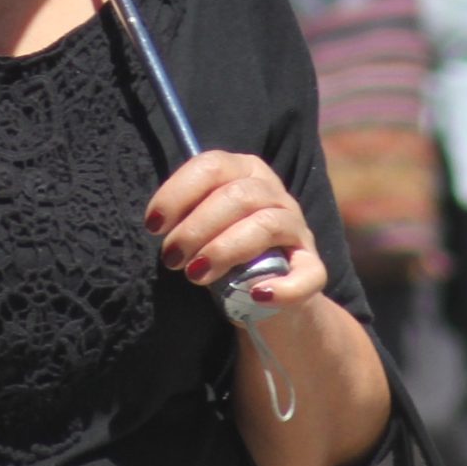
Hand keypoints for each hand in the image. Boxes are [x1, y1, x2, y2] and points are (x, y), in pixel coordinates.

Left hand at [147, 151, 328, 315]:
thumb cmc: (224, 256)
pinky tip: (255, 295)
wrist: (264, 299)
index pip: (212, 166)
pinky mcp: (313, 268)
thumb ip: (186, 218)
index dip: (178, 193)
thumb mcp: (203, 230)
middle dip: (196, 227)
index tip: (153, 225)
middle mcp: (275, 194)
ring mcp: (298, 230)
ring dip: (225, 250)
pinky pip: (307, 274)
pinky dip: (282, 286)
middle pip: (238, 196)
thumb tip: (158, 223)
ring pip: (267, 225)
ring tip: (195, 275)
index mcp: (245, 172)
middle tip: (171, 258)